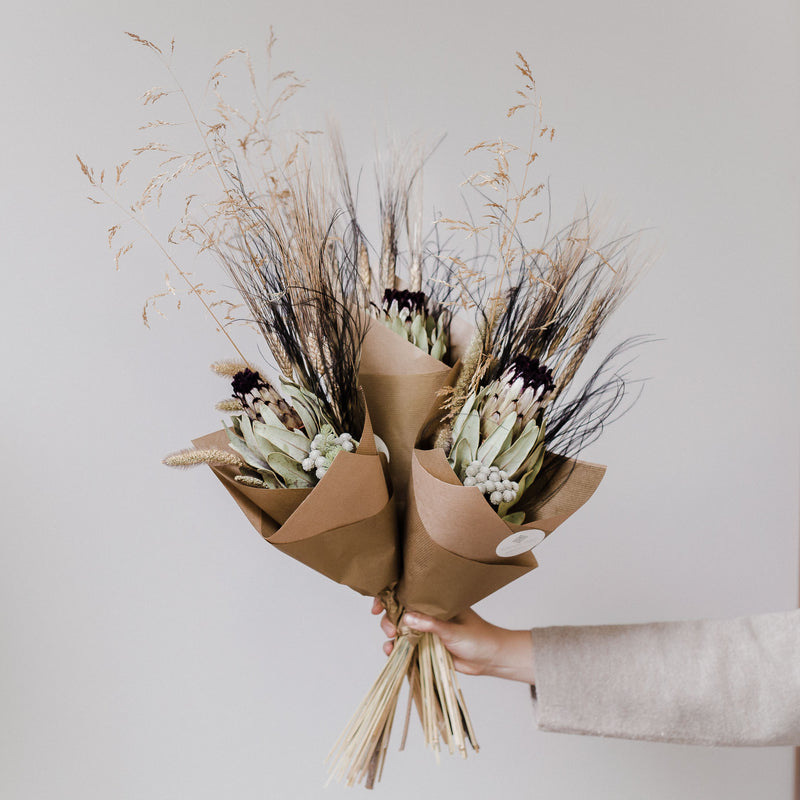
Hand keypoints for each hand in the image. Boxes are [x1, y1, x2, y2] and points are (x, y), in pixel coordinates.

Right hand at [371, 598, 535, 683]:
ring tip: (390, 643)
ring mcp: (426, 631)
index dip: (390, 598)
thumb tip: (406, 617)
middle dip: (389, 619)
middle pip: (399, 612)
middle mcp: (428, 614)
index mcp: (435, 602)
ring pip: (400, 630)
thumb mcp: (454, 629)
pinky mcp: (426, 648)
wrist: (490, 659)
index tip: (378, 606)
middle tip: (390, 629)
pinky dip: (396, 649)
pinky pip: (406, 647)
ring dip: (391, 635)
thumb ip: (431, 624)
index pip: (408, 595)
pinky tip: (391, 653)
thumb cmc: (478, 638)